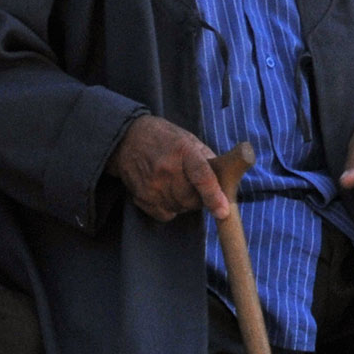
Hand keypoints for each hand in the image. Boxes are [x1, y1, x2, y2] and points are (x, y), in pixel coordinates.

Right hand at [110, 113, 233, 225]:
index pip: (201, 177)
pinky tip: (166, 192)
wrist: (126, 139)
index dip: (213, 196)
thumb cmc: (164, 138)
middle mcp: (167, 169)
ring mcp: (152, 185)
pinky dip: (170, 208)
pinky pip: (166, 214)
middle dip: (199, 197)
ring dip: (184, 202)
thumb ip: (207, 159)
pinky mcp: (142, 197)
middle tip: (194, 185)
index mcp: (183, 151)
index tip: (222, 212)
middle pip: (192, 199)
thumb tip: (226, 179)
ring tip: (177, 184)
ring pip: (180, 208)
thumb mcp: (188, 139)